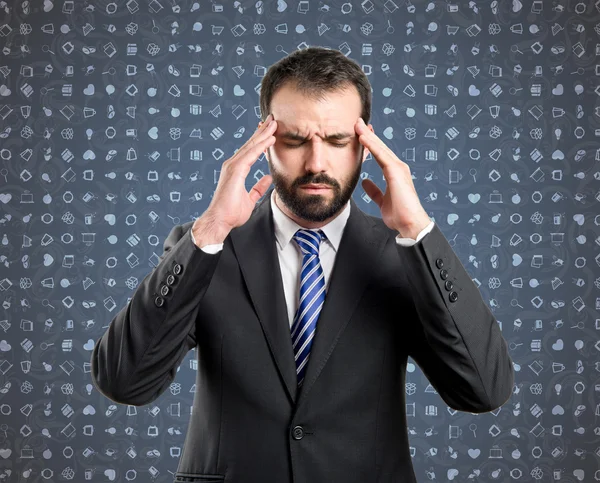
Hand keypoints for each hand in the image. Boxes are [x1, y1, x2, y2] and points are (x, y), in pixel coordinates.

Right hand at [204, 113, 277, 230]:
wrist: (220, 221)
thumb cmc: (231, 213)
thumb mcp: (250, 199)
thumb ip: (258, 188)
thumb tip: (267, 178)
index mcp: (236, 170)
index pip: (251, 151)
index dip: (261, 140)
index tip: (271, 131)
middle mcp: (233, 165)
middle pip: (251, 144)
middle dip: (262, 131)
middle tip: (273, 119)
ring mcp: (232, 166)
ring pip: (251, 146)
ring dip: (263, 134)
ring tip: (274, 123)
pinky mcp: (234, 170)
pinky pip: (250, 154)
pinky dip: (261, 146)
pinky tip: (270, 139)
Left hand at [355, 117, 429, 238]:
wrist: (410, 224)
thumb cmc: (399, 215)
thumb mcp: (382, 201)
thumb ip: (374, 191)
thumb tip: (365, 182)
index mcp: (394, 173)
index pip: (379, 154)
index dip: (369, 143)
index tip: (359, 134)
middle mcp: (397, 167)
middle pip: (379, 147)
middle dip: (368, 134)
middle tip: (357, 122)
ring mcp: (398, 168)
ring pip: (380, 148)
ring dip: (368, 136)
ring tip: (357, 125)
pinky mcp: (396, 172)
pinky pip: (381, 155)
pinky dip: (372, 146)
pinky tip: (363, 138)